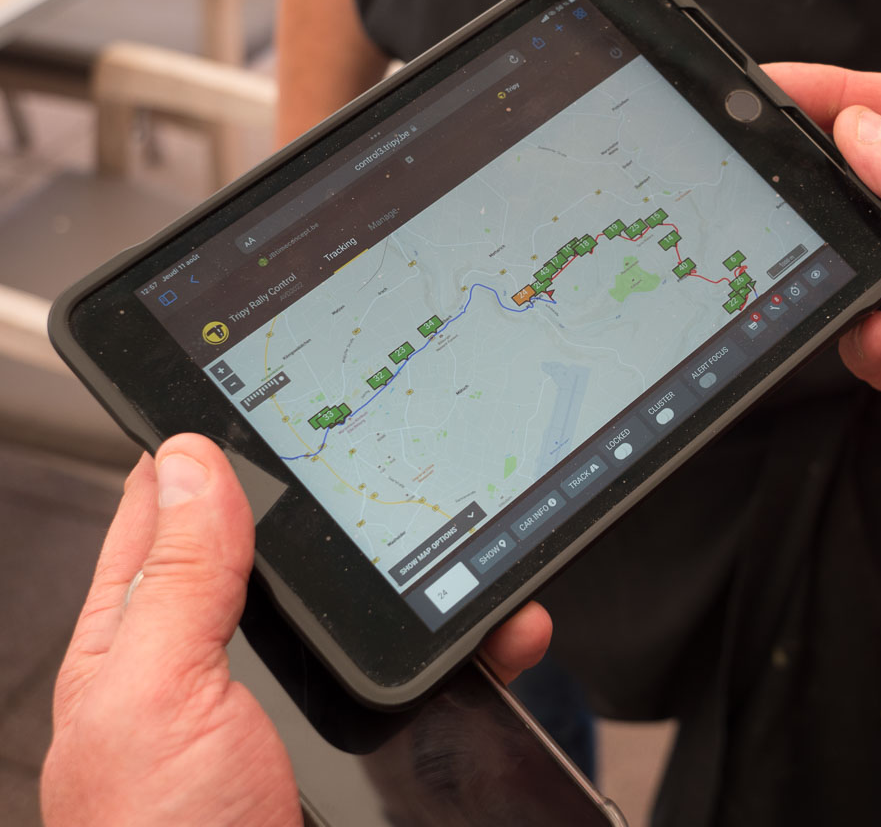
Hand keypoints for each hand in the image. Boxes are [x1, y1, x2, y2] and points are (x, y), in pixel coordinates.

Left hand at [41, 434, 551, 826]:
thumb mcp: (146, 699)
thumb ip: (173, 579)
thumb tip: (191, 458)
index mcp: (147, 635)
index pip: (175, 504)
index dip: (216, 441)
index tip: (276, 380)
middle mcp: (230, 657)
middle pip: (297, 544)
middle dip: (352, 503)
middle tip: (404, 453)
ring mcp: (308, 695)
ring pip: (380, 600)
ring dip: (435, 566)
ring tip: (477, 538)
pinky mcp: (378, 733)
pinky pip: (437, 669)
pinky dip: (480, 642)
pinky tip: (503, 630)